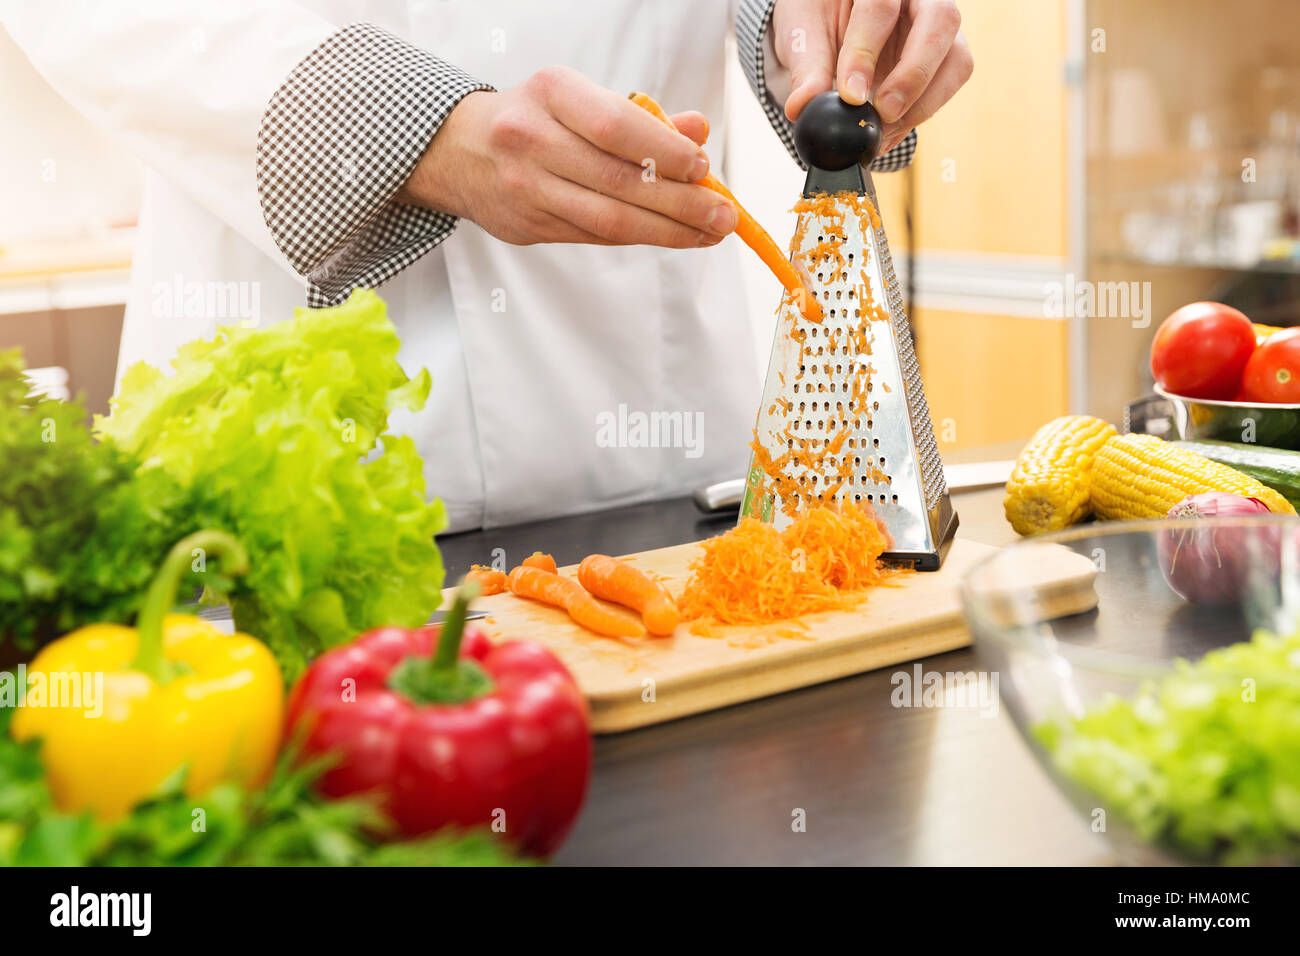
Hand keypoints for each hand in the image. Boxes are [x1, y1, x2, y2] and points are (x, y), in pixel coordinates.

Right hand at [398, 66, 738, 247]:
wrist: (458, 151)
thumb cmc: (533, 117)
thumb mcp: (580, 98)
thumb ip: (641, 116)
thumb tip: (697, 132)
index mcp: (551, 94)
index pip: (616, 126)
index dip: (665, 151)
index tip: (703, 168)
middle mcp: (532, 140)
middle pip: (620, 181)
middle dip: (681, 204)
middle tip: (723, 215)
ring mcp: (526, 188)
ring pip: (609, 219)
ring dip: (668, 231)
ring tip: (708, 234)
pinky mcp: (528, 226)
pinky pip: (594, 236)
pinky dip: (639, 238)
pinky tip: (672, 238)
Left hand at [772, 0, 972, 154]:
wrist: (834, 20)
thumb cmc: (821, 14)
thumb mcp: (805, 33)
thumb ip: (807, 68)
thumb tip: (801, 107)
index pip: (880, 8)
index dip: (865, 54)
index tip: (850, 95)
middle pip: (940, 23)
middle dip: (912, 75)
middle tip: (883, 112)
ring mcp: (938, 24)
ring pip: (957, 58)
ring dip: (925, 102)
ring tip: (885, 130)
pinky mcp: (945, 54)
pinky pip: (951, 82)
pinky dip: (922, 112)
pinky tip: (890, 131)